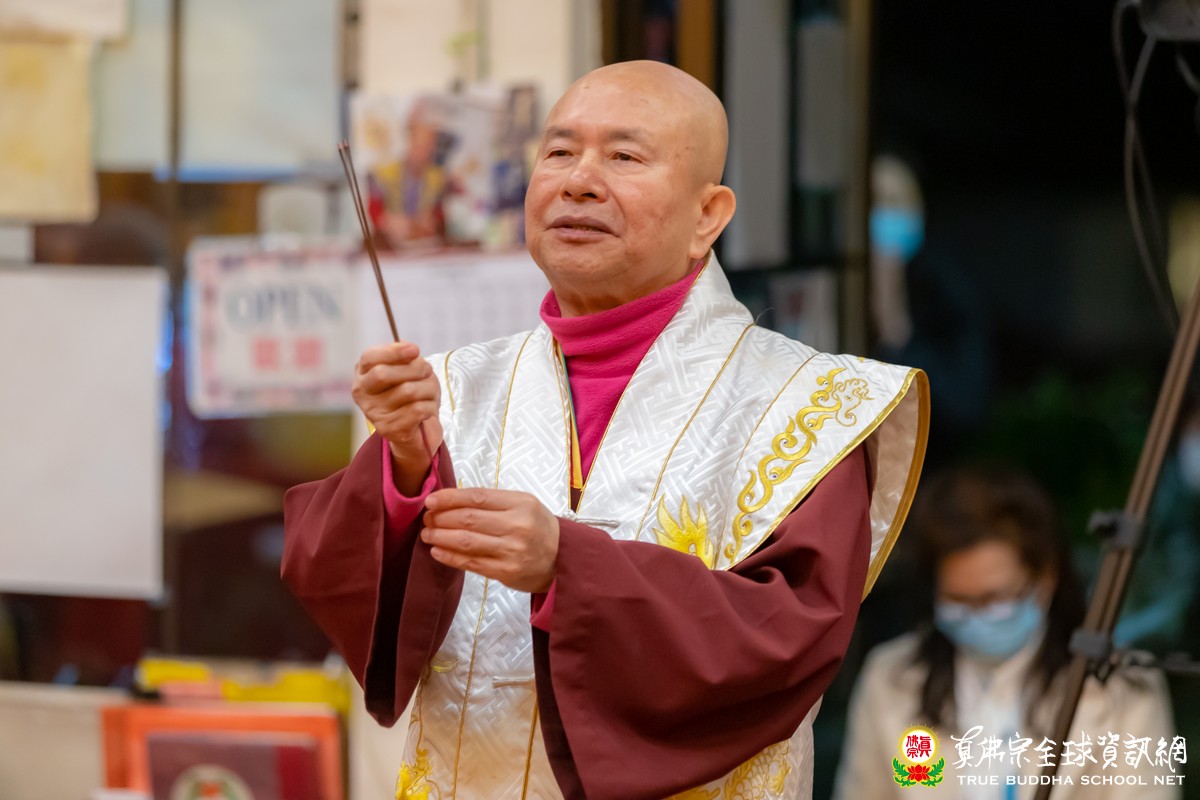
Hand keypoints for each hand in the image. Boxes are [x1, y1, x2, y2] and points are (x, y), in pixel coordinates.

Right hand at [352, 341, 442, 494]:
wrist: (416, 433)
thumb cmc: (411, 396)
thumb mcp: (407, 372)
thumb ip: (405, 359)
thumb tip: (410, 350)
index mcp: (363, 375)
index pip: (369, 357)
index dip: (393, 351)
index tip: (415, 350)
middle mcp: (363, 394)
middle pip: (383, 374)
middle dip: (413, 368)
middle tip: (427, 371)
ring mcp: (374, 413)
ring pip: (407, 391)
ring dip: (428, 388)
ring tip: (430, 392)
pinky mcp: (390, 429)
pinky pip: (417, 409)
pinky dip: (430, 406)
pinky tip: (428, 409)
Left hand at [421, 488, 559, 592]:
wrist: (564, 559)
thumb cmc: (539, 528)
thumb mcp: (524, 505)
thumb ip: (493, 502)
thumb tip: (452, 501)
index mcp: (521, 504)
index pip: (477, 497)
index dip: (449, 498)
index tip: (430, 500)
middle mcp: (517, 526)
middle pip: (468, 519)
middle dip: (441, 518)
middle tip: (427, 518)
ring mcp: (512, 550)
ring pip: (466, 541)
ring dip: (440, 537)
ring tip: (427, 534)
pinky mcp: (506, 572)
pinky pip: (471, 563)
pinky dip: (450, 557)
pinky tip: (437, 551)